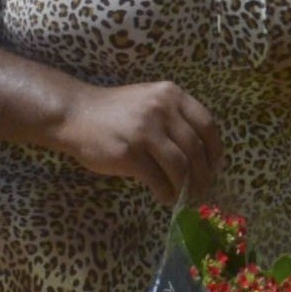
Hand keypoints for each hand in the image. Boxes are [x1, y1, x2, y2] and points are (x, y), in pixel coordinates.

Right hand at [47, 80, 220, 204]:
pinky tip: (164, 196)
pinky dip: (167, 192)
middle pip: (196, 149)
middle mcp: (161, 109)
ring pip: (181, 166)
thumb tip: (200, 156)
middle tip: (201, 189)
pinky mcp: (129, 153)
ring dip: (186, 187)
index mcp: (171, 95)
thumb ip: (173, 119)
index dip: (215, 150)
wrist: (75, 114)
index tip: (214, 166)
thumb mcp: (149, 101)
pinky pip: (158, 179)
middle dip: (203, 175)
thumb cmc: (114, 112)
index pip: (207, 124)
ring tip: (183, 196)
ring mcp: (145, 131)